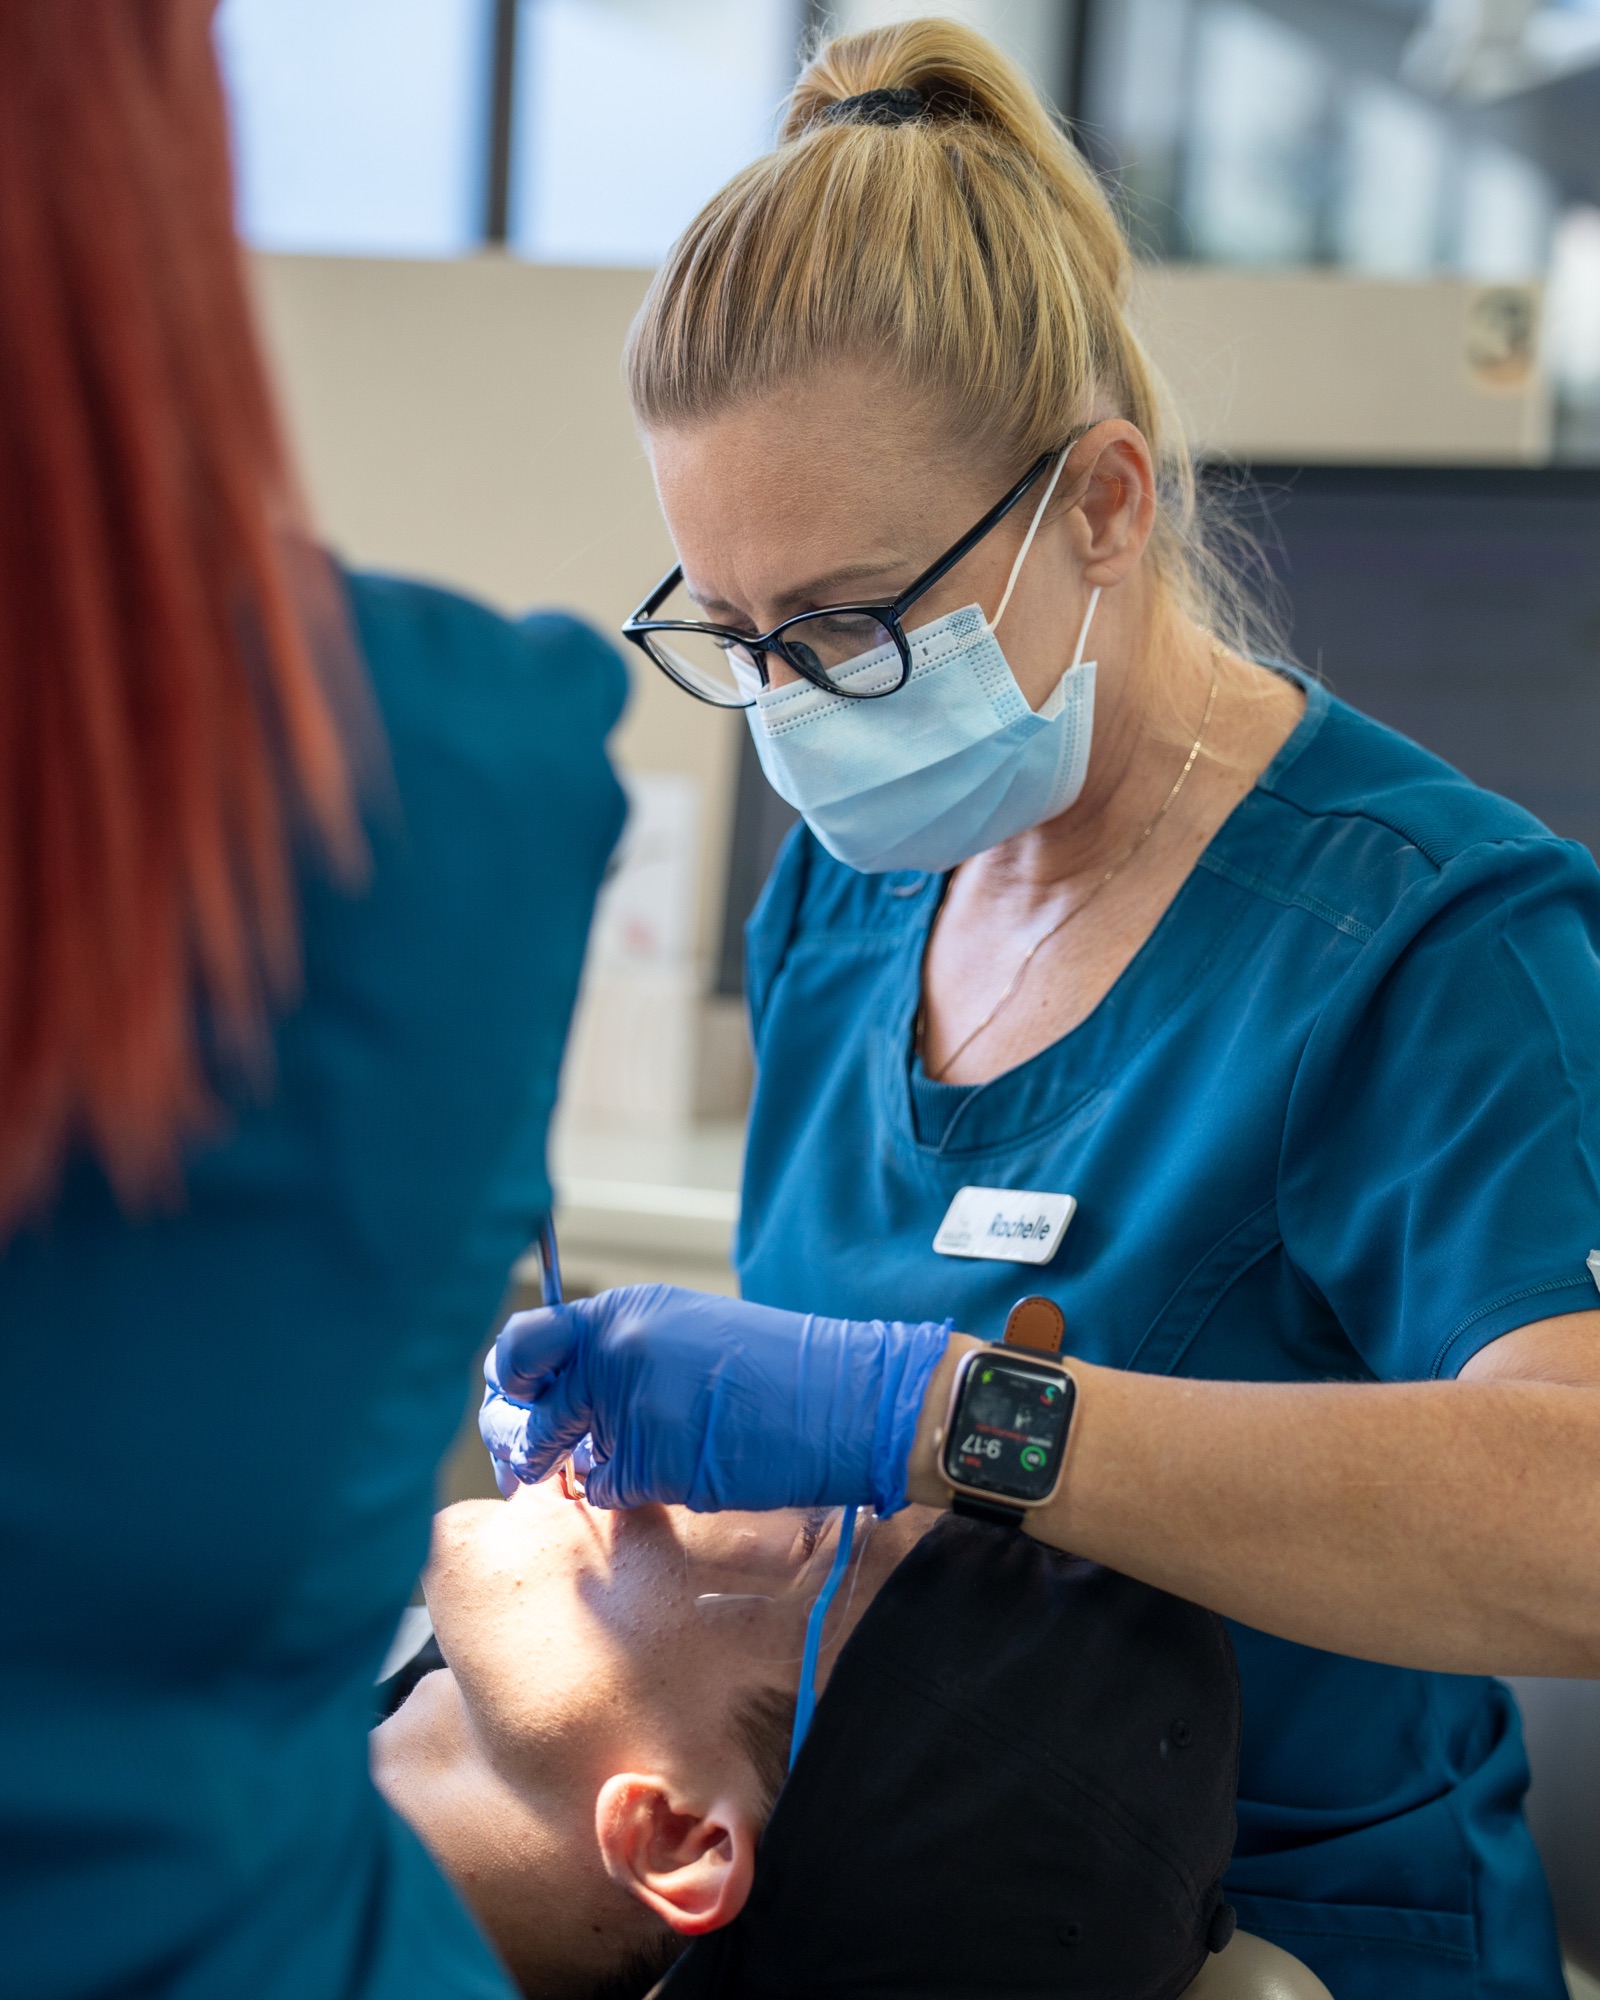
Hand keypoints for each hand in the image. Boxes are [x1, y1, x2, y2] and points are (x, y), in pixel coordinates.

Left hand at [479, 1284, 949, 1513]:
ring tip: (613, 1461)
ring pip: (563, 1456)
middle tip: (523, 1460)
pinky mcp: (651, 1461)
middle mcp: (614, 1354)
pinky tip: (663, 1473)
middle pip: (528, 1408)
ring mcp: (629, 1409)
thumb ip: (619, 1351)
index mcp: (622, 1312)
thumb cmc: (773, 1367)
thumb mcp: (685, 1329)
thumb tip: (557, 1390)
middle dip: (519, 1441)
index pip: (524, 1343)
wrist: (841, 1398)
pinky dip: (623, 1492)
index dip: (512, 1377)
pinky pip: (606, 1489)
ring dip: (576, 1468)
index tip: (518, 1397)